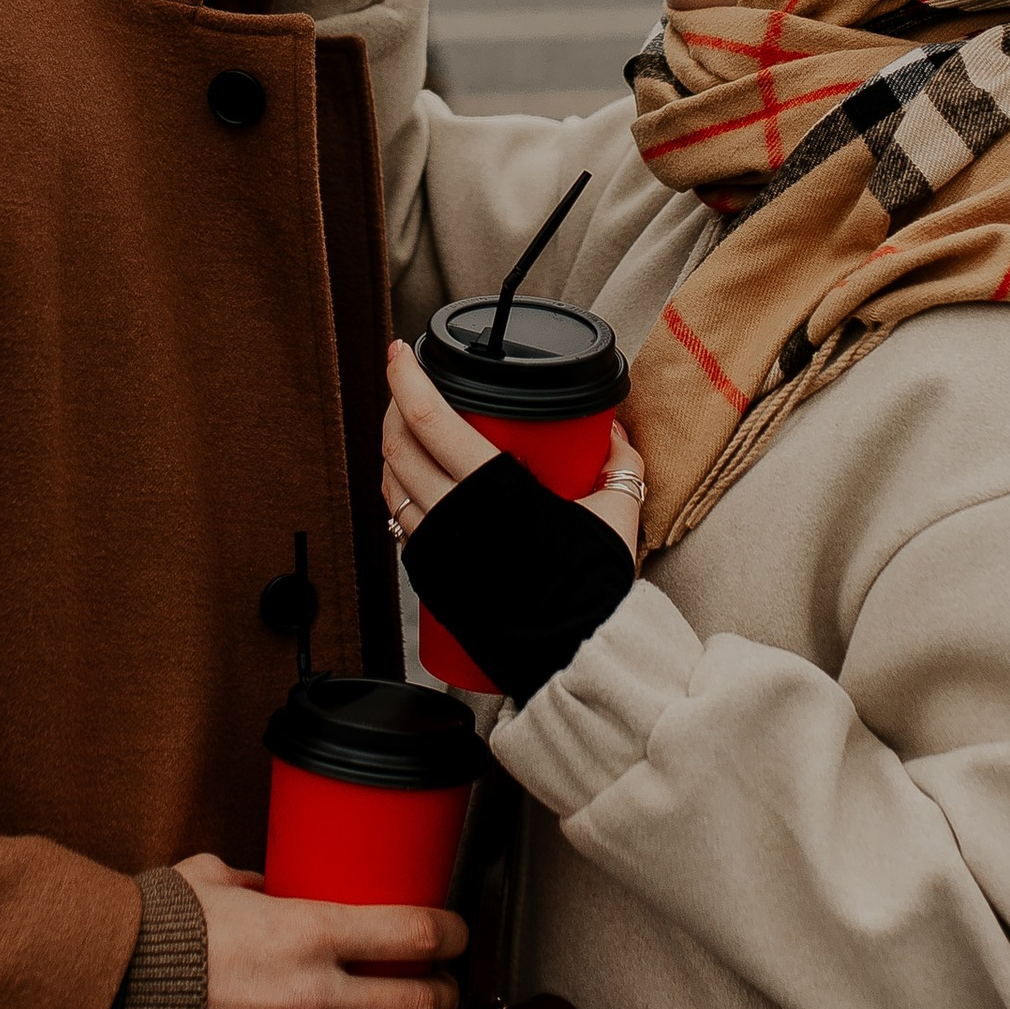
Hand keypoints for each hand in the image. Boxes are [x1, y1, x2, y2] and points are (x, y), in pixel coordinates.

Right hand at [174, 852, 463, 1008]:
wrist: (101, 1001)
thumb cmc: (153, 936)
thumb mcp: (210, 879)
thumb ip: (257, 880)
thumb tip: (279, 882)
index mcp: (306, 933)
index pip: (414, 934)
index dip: (451, 933)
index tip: (457, 934)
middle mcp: (314, 997)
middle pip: (417, 1004)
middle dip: (443, 996)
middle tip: (444, 989)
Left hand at [383, 340, 646, 573]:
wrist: (576, 655)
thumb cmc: (593, 587)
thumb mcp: (617, 510)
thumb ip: (618, 462)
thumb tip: (612, 431)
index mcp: (494, 491)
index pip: (429, 421)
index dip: (405, 379)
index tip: (399, 352)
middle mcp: (454, 518)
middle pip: (398, 447)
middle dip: (394, 408)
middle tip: (407, 388)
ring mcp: (437, 550)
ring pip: (391, 485)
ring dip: (393, 451)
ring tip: (410, 433)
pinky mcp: (431, 579)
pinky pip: (400, 524)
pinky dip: (399, 495)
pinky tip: (416, 487)